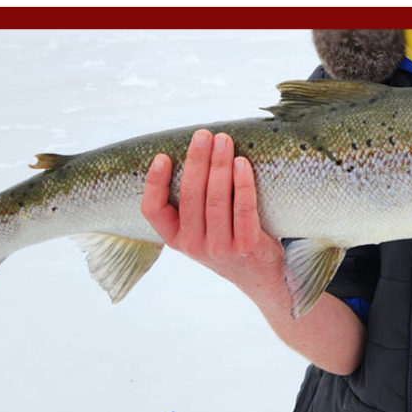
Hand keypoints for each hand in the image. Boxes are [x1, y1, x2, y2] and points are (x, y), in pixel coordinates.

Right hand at [141, 129, 284, 291]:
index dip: (154, 184)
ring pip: (216, 200)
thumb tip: (194, 151)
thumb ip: (192, 202)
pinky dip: (243, 184)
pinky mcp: (246, 247)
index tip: (162, 156)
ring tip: (223, 141)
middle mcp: (194, 245)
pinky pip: (244, 209)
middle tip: (203, 135)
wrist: (258, 275)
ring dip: (220, 166)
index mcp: (176, 239)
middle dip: (197, 161)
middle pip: (190, 196)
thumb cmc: (226, 240)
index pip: (153, 211)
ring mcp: (220, 248)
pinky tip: (242, 163)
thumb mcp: (200, 229)